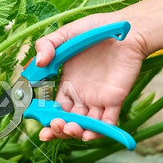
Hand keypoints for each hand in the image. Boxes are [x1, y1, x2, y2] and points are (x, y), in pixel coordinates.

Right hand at [35, 13, 147, 141]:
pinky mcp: (115, 99)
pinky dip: (98, 132)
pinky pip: (108, 122)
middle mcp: (82, 95)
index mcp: (68, 84)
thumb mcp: (65, 34)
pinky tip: (88, 133)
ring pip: (85, 125)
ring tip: (70, 129)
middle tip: (56, 126)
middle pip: (68, 121)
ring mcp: (98, 99)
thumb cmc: (94, 29)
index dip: (46, 119)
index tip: (40, 125)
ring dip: (76, 133)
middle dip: (59, 130)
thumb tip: (38, 62)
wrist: (124, 28)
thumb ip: (46, 45)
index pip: (55, 109)